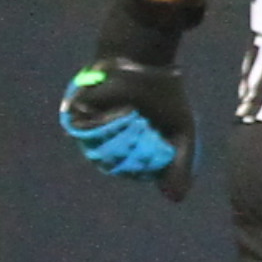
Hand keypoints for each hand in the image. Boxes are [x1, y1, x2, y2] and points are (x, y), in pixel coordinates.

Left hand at [62, 60, 195, 199]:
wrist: (146, 61)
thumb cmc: (164, 94)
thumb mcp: (183, 133)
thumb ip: (182, 165)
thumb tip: (174, 200)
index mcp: (131, 150)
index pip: (134, 173)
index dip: (147, 167)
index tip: (160, 150)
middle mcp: (109, 144)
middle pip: (117, 166)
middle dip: (135, 151)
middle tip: (148, 130)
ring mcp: (92, 132)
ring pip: (102, 153)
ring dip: (123, 139)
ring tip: (137, 117)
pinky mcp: (78, 116)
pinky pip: (89, 133)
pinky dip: (109, 124)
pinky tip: (125, 110)